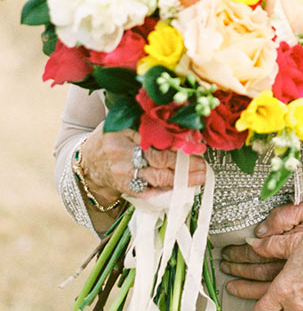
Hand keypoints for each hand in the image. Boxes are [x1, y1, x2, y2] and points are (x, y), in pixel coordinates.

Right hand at [80, 125, 206, 204]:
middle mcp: (121, 151)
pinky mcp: (126, 187)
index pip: (155, 135)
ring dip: (183, 178)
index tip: (196, 142)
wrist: (90, 162)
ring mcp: (123, 172)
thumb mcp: (125, 121)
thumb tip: (181, 118)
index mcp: (123, 129)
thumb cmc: (114, 138)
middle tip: (203, 162)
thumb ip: (147, 120)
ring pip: (158, 176)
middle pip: (158, 157)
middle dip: (184, 161)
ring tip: (201, 176)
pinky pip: (151, 192)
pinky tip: (184, 189)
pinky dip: (169, 192)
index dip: (178, 139)